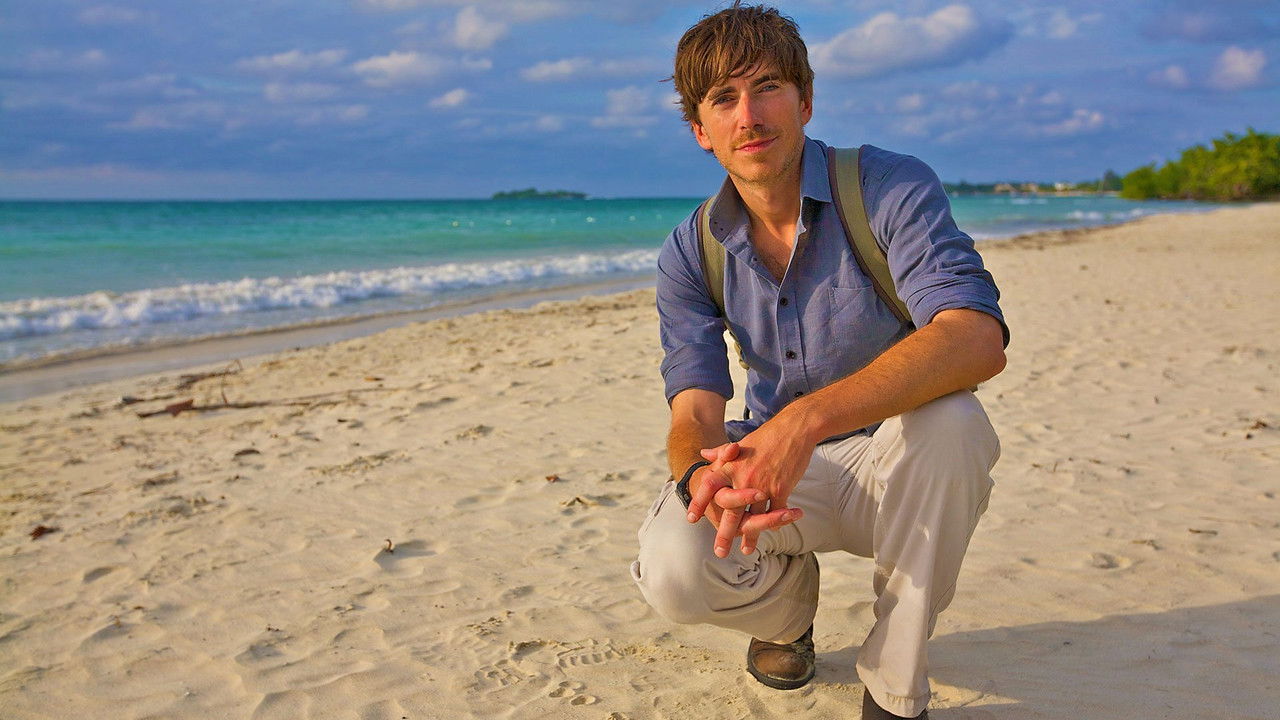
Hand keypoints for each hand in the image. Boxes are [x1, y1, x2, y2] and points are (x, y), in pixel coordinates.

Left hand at [690, 442, 804, 556]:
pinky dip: (773, 524)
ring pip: (755, 517)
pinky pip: (775, 512)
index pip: (709, 486)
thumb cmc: (767, 436)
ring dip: (751, 536)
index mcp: (731, 466)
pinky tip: (770, 533)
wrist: (793, 429)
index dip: (699, 502)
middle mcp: (743, 477)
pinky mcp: (781, 489)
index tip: (691, 518)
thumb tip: (704, 454)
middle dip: (724, 533)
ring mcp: (762, 485)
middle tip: (719, 552)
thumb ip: (721, 453)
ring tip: (745, 550)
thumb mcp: (741, 443)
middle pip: (731, 511)